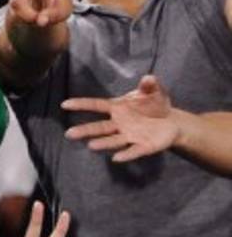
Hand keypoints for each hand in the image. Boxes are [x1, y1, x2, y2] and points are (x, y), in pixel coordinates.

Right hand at [61, 75, 178, 162]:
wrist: (172, 122)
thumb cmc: (156, 105)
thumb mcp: (154, 92)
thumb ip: (149, 86)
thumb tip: (149, 78)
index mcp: (118, 108)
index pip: (96, 105)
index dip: (81, 105)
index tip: (64, 105)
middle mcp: (119, 123)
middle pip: (99, 127)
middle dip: (85, 130)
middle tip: (69, 134)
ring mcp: (130, 135)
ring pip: (113, 140)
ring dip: (103, 143)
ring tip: (91, 146)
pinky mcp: (143, 146)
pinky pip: (133, 151)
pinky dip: (126, 155)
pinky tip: (116, 158)